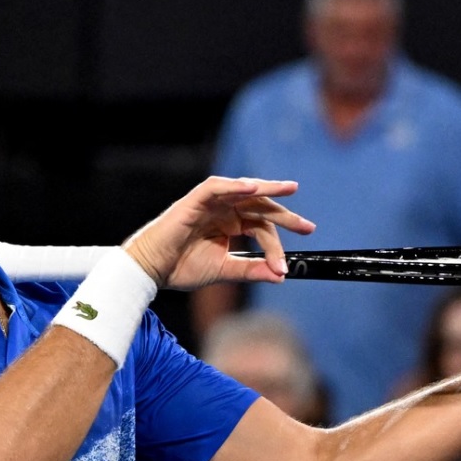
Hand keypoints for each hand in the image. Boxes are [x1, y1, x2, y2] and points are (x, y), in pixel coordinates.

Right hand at [122, 176, 315, 289]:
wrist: (152, 270)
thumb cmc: (181, 267)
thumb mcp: (225, 269)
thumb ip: (252, 269)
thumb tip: (281, 274)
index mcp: (229, 225)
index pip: (261, 227)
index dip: (277, 244)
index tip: (287, 266)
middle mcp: (223, 211)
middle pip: (259, 206)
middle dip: (284, 214)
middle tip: (307, 227)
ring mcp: (210, 203)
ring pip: (243, 190)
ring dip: (266, 188)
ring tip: (288, 189)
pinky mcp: (195, 199)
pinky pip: (217, 186)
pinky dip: (234, 185)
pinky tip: (253, 188)